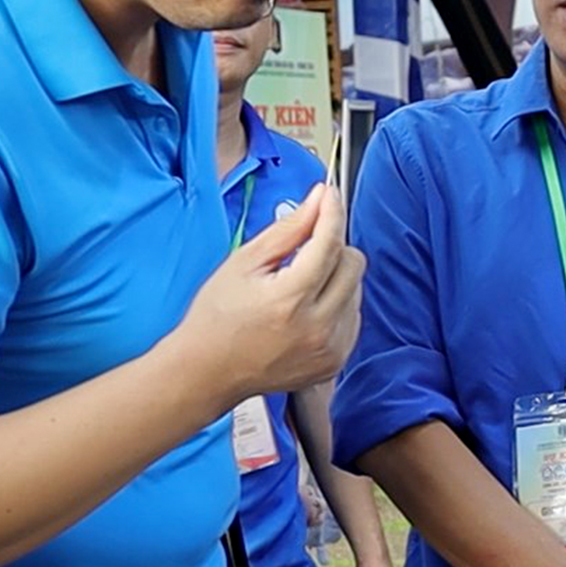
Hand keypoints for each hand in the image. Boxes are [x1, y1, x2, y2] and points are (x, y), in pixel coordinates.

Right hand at [169, 185, 365, 411]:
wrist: (208, 371)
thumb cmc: (218, 317)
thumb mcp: (244, 263)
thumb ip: (287, 230)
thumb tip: (318, 201)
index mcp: (289, 300)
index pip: (329, 243)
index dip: (331, 212)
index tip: (329, 195)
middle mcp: (316, 328)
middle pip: (353, 264)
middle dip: (333, 246)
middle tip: (304, 250)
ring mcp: (328, 349)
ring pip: (356, 289)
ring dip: (335, 277)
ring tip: (299, 286)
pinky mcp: (334, 362)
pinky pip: (352, 317)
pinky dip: (337, 304)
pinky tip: (306, 309)